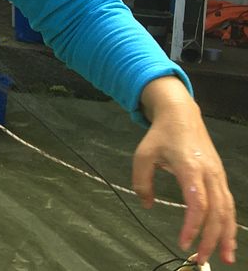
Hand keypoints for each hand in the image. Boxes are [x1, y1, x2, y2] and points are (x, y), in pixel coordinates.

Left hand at [133, 76, 237, 265]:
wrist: (181, 114)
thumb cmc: (161, 135)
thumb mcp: (143, 155)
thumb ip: (141, 181)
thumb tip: (147, 204)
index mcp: (190, 167)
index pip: (197, 201)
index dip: (193, 224)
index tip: (183, 241)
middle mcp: (209, 174)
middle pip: (217, 211)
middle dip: (211, 237)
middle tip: (201, 259)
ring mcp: (218, 175)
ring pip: (228, 210)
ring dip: (226, 235)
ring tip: (223, 258)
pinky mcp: (220, 177)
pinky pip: (228, 204)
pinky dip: (229, 223)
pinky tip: (226, 239)